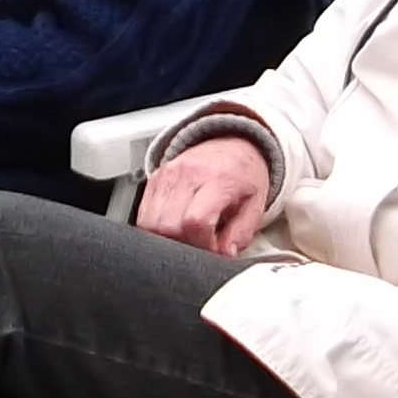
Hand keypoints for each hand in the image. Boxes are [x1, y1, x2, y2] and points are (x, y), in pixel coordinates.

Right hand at [137, 133, 274, 254]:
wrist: (230, 144)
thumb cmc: (242, 173)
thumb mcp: (255, 203)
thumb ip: (241, 232)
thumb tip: (224, 254)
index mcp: (217, 179)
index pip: (196, 221)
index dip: (203, 245)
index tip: (213, 248)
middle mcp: (187, 175)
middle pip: (168, 225)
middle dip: (182, 244)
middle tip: (199, 243)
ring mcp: (166, 175)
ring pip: (149, 223)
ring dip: (166, 238)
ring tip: (187, 235)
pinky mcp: (153, 179)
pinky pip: (143, 214)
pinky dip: (156, 228)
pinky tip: (175, 226)